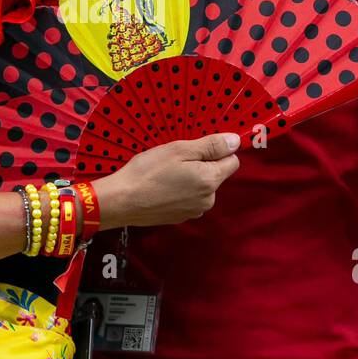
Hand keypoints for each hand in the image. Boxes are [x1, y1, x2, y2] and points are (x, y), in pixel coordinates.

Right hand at [98, 133, 240, 229]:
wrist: (122, 200)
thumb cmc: (148, 171)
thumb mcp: (179, 150)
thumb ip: (211, 146)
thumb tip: (236, 140)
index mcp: (210, 180)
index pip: (233, 161)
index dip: (218, 151)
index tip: (197, 147)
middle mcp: (208, 199)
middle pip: (216, 175)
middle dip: (202, 165)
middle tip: (176, 159)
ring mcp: (194, 211)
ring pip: (202, 187)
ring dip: (191, 178)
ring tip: (166, 173)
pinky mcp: (180, 218)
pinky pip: (189, 198)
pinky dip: (180, 191)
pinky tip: (162, 186)